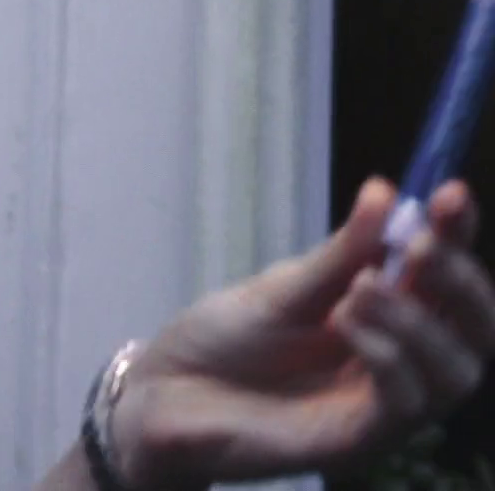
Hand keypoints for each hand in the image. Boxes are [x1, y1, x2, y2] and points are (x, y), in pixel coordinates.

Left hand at [113, 178, 494, 487]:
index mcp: (385, 313)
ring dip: (418, 320)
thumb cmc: (226, 338)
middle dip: (457, 281)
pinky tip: (346, 323)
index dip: (458, 236)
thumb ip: (340, 253)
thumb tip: (385, 192)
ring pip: (455, 371)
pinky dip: (389, 357)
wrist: (167, 392)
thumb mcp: (284, 286)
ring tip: (360, 288)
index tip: (452, 194)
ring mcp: (384, 402)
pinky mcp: (361, 438)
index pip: (444, 277)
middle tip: (419, 247)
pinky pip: (407, 404)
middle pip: (473, 329)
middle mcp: (399, 359)